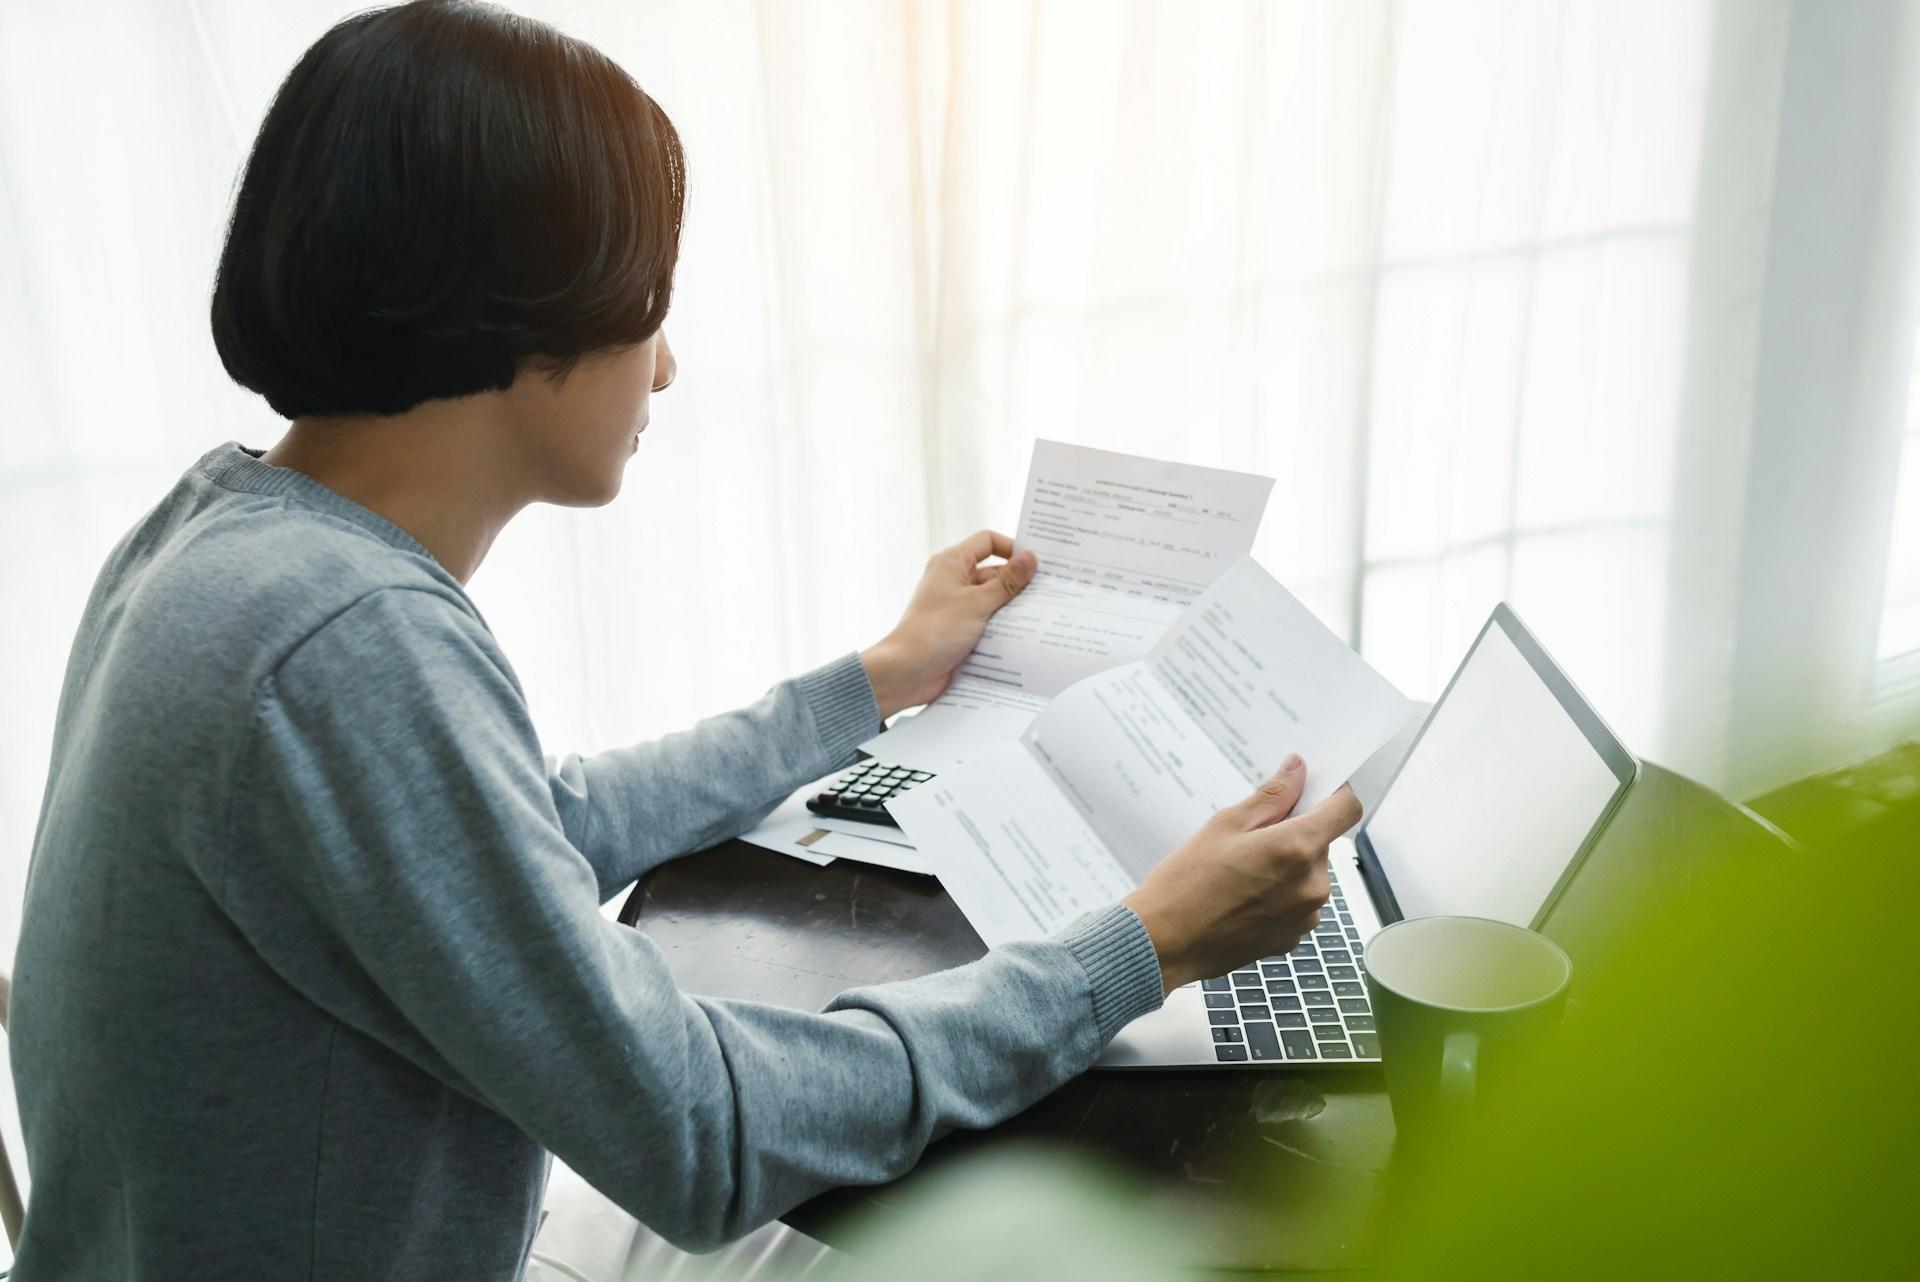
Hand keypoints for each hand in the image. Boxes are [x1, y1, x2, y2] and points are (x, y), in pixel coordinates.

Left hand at [860, 530, 1038, 719]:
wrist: (907, 672)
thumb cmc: (934, 631)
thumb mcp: (977, 603)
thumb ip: (1007, 582)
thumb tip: (1031, 558)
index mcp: (952, 563)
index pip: (987, 542)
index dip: (1011, 548)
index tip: (1036, 563)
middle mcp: (954, 581)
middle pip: (994, 572)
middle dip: (1018, 582)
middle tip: (1050, 591)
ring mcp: (957, 606)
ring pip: (994, 600)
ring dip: (1013, 607)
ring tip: (1043, 614)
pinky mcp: (961, 630)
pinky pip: (988, 622)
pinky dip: (1004, 626)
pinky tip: (1026, 635)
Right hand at [1123, 757, 1361, 993]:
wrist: (1164, 944)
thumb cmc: (1185, 885)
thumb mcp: (1224, 825)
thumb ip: (1271, 796)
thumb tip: (1297, 770)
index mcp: (1297, 849)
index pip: (1346, 809)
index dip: (1333, 793)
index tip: (1313, 789)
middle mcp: (1312, 885)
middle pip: (1322, 841)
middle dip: (1294, 831)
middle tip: (1250, 836)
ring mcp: (1305, 915)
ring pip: (1309, 872)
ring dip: (1286, 864)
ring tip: (1240, 871)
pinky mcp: (1293, 938)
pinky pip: (1298, 902)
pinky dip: (1279, 893)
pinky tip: (1242, 896)